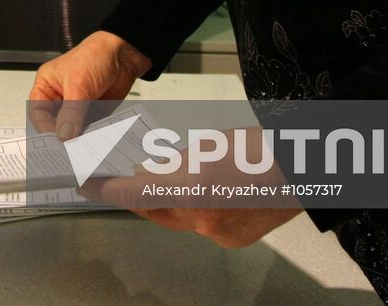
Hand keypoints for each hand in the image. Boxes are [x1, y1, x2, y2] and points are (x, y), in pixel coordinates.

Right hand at [28, 31, 152, 138]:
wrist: (124, 54)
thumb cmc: (95, 56)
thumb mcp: (78, 84)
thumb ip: (71, 112)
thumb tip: (63, 135)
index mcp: (46, 86)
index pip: (38, 112)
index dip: (44, 128)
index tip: (55, 141)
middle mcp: (60, 98)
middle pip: (54, 124)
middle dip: (61, 136)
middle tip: (68, 149)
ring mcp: (77, 107)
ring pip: (72, 129)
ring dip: (78, 138)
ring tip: (84, 148)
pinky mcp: (93, 112)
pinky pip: (89, 129)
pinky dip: (92, 136)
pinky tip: (96, 141)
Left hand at [81, 129, 301, 247]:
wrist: (301, 169)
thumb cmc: (260, 149)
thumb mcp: (205, 146)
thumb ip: (174, 164)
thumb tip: (157, 174)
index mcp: (190, 188)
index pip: (133, 194)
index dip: (105, 190)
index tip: (86, 185)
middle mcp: (200, 218)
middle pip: (152, 211)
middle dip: (136, 196)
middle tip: (120, 180)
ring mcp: (216, 233)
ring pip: (177, 219)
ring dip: (171, 201)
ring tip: (183, 177)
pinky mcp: (230, 240)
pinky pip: (200, 226)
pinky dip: (198, 210)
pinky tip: (211, 192)